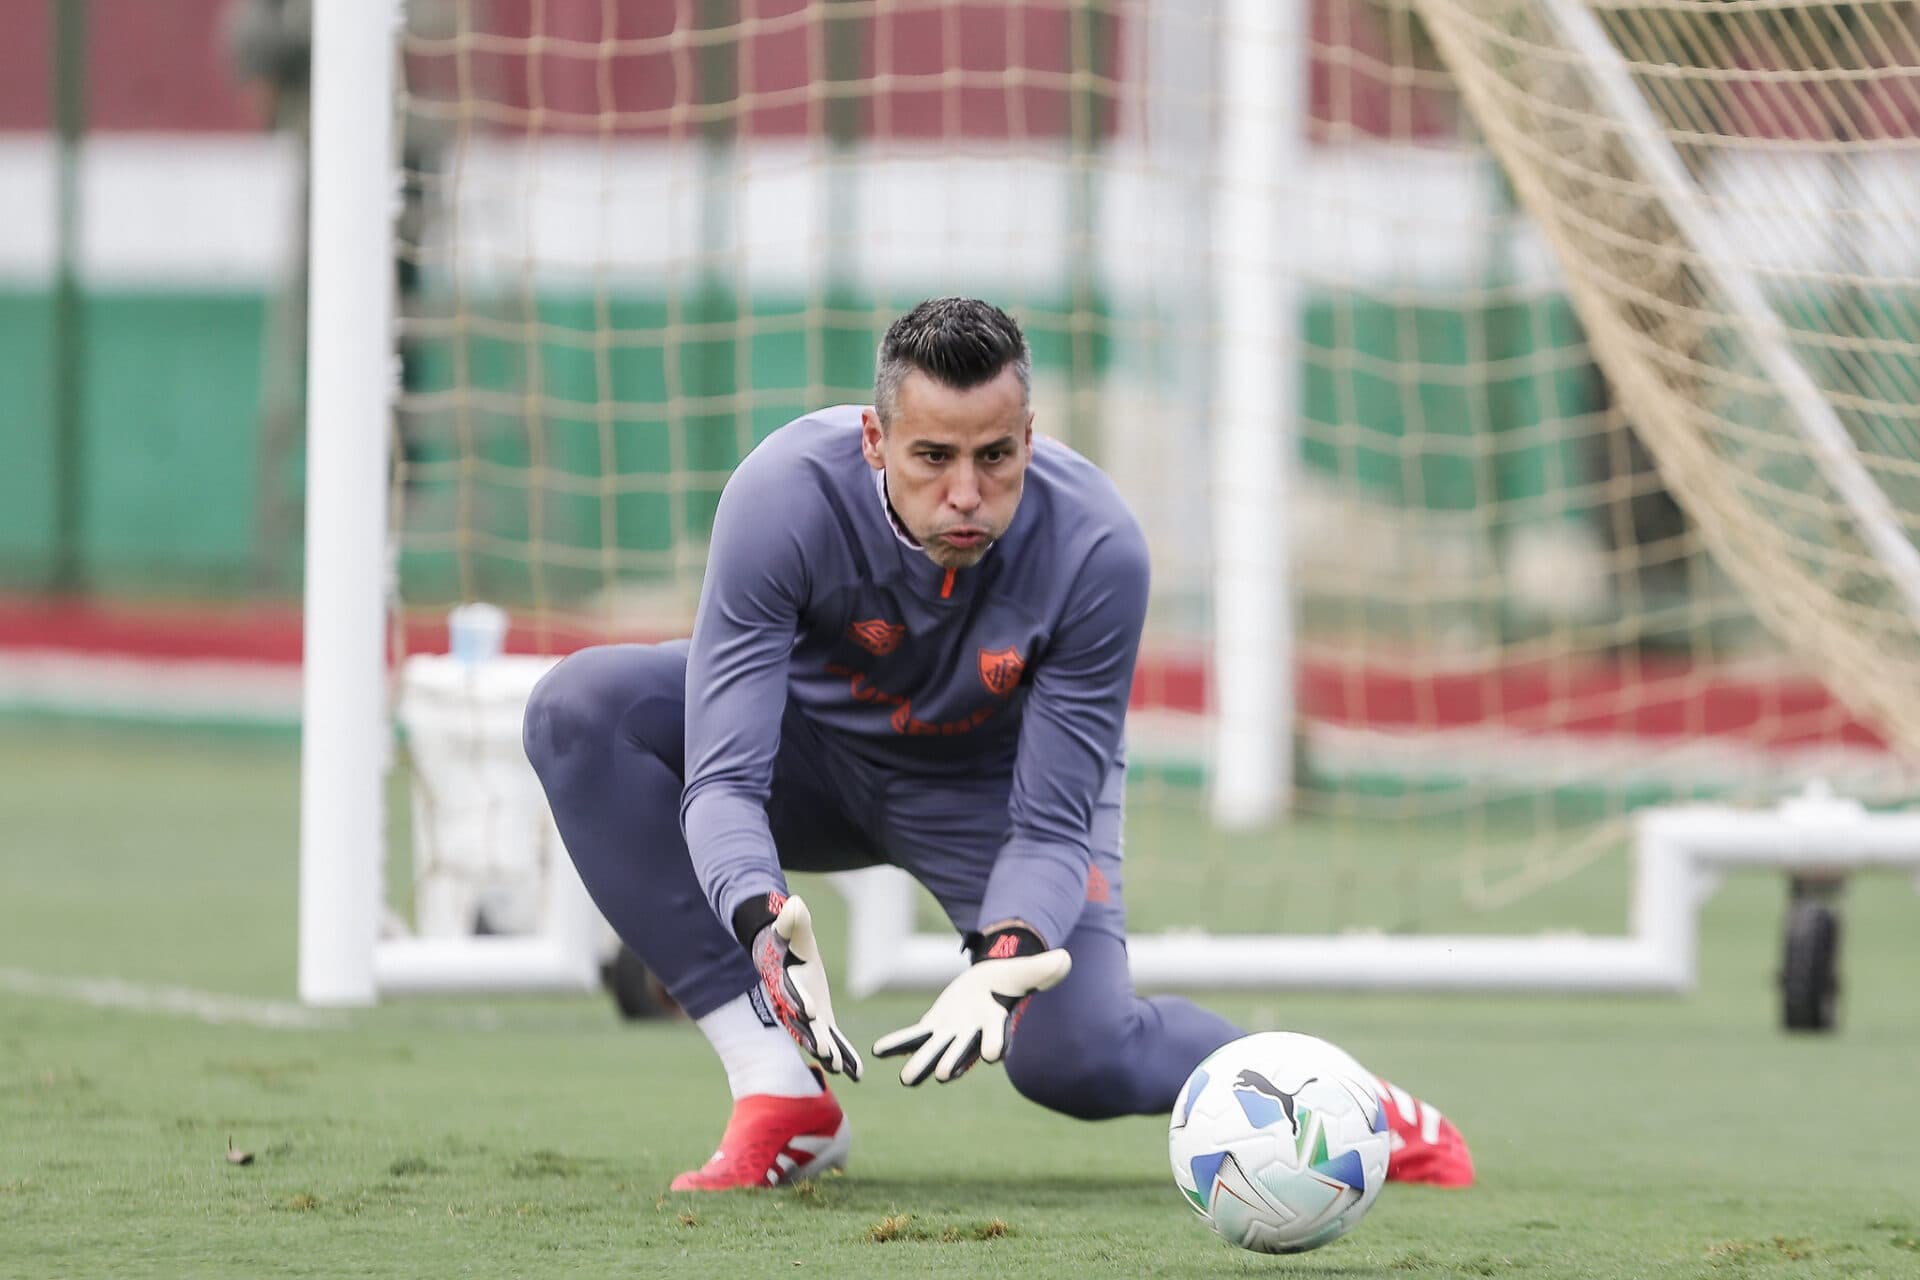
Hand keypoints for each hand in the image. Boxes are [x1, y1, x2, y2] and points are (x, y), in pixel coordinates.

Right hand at [751, 894, 862, 1080]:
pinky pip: (833, 1040)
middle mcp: (793, 1003)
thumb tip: (794, 903)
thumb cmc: (786, 938)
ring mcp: (807, 1016)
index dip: (798, 1000)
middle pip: (801, 1022)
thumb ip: (792, 919)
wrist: (779, 953)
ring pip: (816, 1037)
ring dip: (828, 1052)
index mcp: (785, 980)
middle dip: (813, 1036)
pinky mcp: (820, 1020)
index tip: (808, 1011)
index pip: (790, 992)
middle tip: (824, 1051)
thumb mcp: (789, 927)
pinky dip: (844, 1055)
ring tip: (841, 1068)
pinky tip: (857, 1074)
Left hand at [872, 927, 1070, 1084]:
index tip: (993, 1054)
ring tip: (907, 1078)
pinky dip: (898, 1043)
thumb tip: (1064, 960)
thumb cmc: (1011, 979)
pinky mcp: (934, 1025)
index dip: (995, 1044)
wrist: (990, 984)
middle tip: (944, 1075)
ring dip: (921, 1064)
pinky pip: (914, 1036)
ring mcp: (951, 1033)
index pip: (997, 1037)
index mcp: (996, 1024)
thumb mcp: (1026, 972)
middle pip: (963, 1051)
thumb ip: (1043, 970)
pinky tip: (878, 1050)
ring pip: (935, 1051)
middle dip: (954, 1062)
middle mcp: (972, 1036)